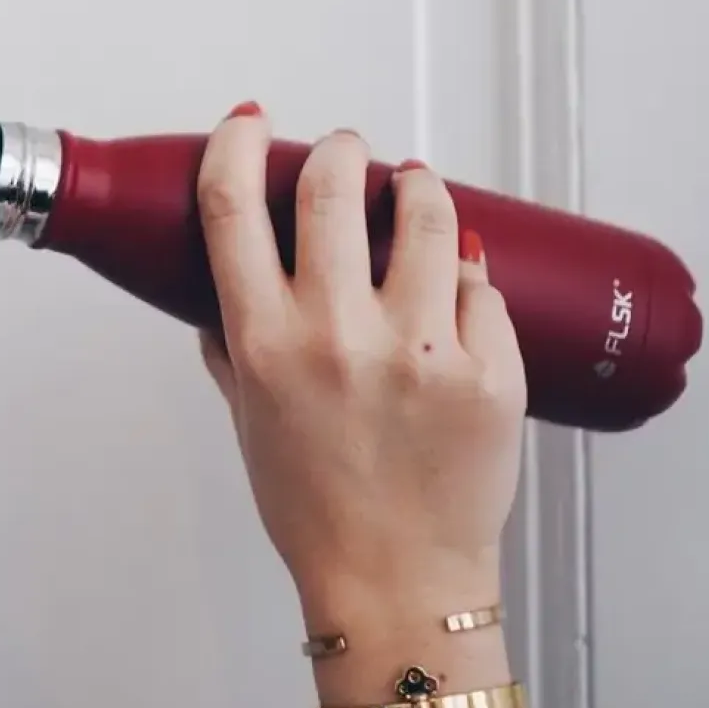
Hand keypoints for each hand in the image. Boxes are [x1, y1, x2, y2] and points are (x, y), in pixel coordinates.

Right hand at [196, 109, 526, 622]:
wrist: (395, 584)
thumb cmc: (315, 510)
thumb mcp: (249, 419)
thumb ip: (230, 347)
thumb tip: (220, 288)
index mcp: (265, 344)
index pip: (232, 206)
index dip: (237, 144)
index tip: (250, 122)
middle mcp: (337, 337)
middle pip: (333, 185)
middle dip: (340, 151)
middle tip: (348, 153)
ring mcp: (419, 351)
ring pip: (426, 216)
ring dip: (416, 187)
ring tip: (415, 188)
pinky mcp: (488, 372)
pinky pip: (479, 287)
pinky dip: (464, 276)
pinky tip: (453, 285)